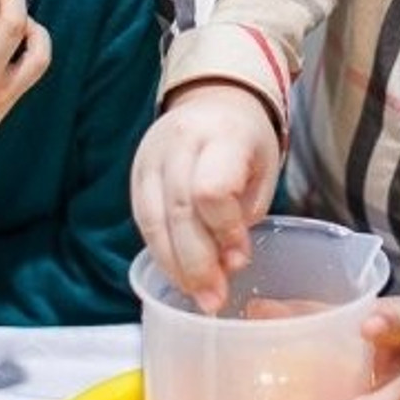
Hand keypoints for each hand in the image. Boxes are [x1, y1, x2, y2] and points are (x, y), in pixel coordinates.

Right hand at [130, 81, 279, 311]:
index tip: (240, 259)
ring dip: (175, 266)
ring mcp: (150, 157)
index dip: (223, 230)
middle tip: (214, 300)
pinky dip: (161, 252)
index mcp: (222, 135)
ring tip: (198, 296)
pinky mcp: (135, 174)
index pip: (211, 189)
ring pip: (153, 221)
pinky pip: (143, 220)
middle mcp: (179, 142)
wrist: (213, 99)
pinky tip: (179, 275)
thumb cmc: (247, 141)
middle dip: (197, 264)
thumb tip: (229, 265)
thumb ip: (246, 216)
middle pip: (178, 211)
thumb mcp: (263, 170)